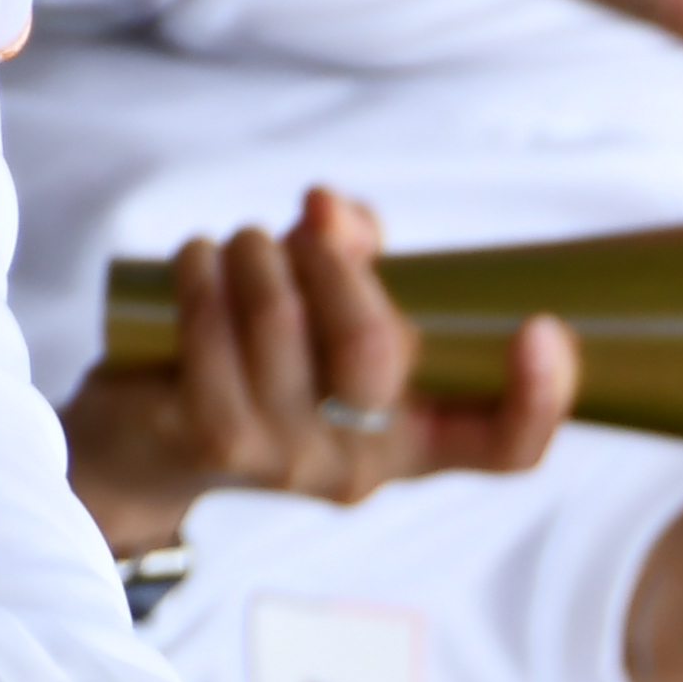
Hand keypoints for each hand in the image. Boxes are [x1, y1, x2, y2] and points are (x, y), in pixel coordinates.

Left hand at [60, 187, 572, 554]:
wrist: (141, 448)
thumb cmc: (258, 365)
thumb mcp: (331, 320)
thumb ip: (360, 260)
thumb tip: (337, 216)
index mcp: (417, 440)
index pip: (506, 449)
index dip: (540, 398)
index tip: (540, 328)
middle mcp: (361, 465)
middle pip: (376, 352)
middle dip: (334, 260)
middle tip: (309, 225)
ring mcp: (285, 458)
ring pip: (281, 321)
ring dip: (258, 250)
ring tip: (245, 243)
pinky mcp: (212, 436)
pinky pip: (213, 326)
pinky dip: (204, 267)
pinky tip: (200, 257)